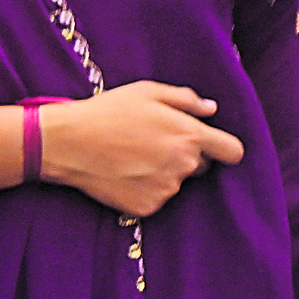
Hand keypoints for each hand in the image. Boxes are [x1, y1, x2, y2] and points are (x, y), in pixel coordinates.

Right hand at [40, 81, 243, 217]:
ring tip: (128, 158)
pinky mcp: (147, 206)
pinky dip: (142, 189)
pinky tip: (121, 175)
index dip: (223, 148)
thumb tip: (210, 110)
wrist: (66, 143)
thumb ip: (185, 99)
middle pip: (200, 166)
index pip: (232, 151)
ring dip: (160, 173)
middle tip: (150, 146)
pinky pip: (154, 198)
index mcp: (189, 135)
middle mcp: (183, 164)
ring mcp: (166, 189)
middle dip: (183, 157)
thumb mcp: (145, 92)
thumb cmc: (105, 112)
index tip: (210, 147)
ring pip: (175, 182)